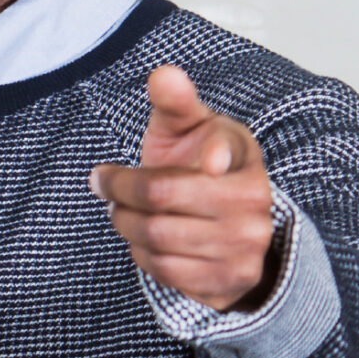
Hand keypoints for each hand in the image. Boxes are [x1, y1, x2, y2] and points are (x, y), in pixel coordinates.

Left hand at [89, 65, 278, 311]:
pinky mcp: (231, 281)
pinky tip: (142, 241)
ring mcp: (245, 246)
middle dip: (120, 193)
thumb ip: (176, 103)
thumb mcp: (192, 128)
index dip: (197, 157)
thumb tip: (164, 76)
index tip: (171, 166)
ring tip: (121, 212)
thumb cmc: (201, 165)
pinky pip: (167, 272)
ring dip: (126, 225)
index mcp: (244, 157)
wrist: (233, 225)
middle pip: (160, 199)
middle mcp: (253, 203)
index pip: (214, 152)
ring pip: (158, 238)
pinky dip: (142, 256)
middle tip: (104, 187)